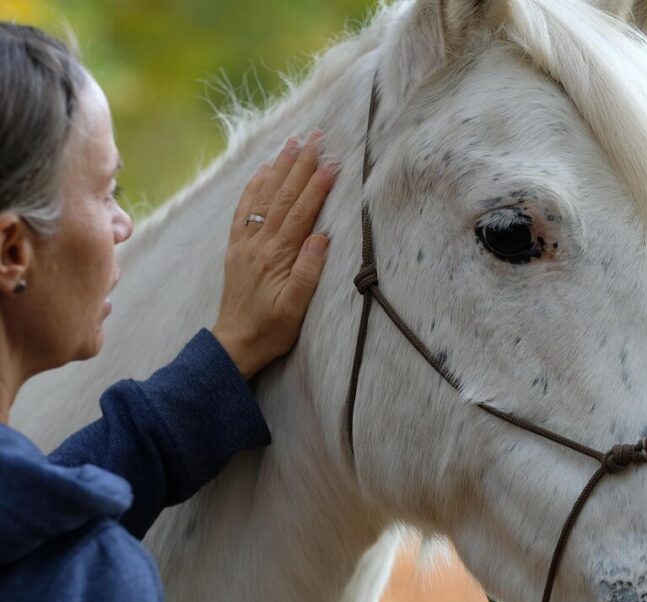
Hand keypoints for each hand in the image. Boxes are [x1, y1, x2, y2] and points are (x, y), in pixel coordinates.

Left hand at [212, 131, 335, 378]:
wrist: (235, 343)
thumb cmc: (272, 329)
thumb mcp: (296, 308)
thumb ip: (308, 272)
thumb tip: (321, 237)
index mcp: (276, 256)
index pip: (300, 212)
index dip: (317, 185)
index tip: (332, 161)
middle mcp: (258, 243)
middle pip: (282, 195)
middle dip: (300, 164)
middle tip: (316, 137)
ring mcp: (245, 242)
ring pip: (264, 195)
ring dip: (280, 166)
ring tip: (294, 142)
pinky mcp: (237, 246)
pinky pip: (244, 208)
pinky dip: (255, 185)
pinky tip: (264, 169)